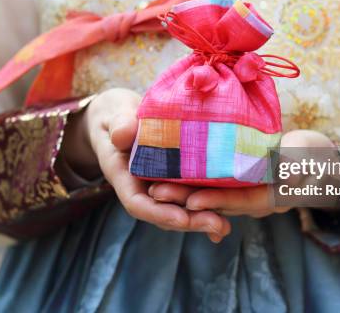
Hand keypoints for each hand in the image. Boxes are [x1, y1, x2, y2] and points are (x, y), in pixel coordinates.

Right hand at [62, 88, 230, 240]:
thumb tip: (122, 135)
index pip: (138, 203)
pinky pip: (189, 196)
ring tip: (224, 226)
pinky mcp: (174, 179)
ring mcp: (158, 185)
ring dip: (201, 219)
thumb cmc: (116, 112)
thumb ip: (119, 124)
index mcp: (123, 175)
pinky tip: (225, 221)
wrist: (119, 115)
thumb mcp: (115, 113)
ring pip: (178, 209)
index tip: (182, 219)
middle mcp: (141, 187)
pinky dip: (206, 208)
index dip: (160, 213)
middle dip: (190, 221)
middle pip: (164, 212)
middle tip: (217, 225)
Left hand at [152, 130, 333, 217]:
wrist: (317, 160)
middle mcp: (253, 199)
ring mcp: (244, 191)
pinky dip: (193, 181)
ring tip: (154, 184)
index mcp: (272, 197)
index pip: (242, 201)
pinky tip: (168, 174)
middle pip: (218, 200)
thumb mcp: (310, 159)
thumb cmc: (316, 157)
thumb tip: (288, 176)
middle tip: (156, 193)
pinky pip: (213, 183)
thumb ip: (298, 167)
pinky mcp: (237, 181)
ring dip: (184, 190)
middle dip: (188, 198)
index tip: (191, 203)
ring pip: (211, 192)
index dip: (217, 202)